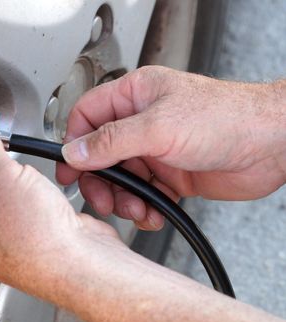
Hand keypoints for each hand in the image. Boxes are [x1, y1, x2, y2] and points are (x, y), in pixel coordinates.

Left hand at [0, 110, 120, 301]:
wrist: (83, 264)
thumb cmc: (39, 241)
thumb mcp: (2, 179)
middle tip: (1, 137)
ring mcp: (4, 237)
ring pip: (2, 191)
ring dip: (13, 174)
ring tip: (26, 171)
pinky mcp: (29, 234)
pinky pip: (23, 202)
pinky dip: (30, 189)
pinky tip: (40, 188)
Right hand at [57, 66, 285, 229]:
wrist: (271, 145)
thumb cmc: (226, 118)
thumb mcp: (158, 127)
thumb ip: (110, 141)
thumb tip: (74, 151)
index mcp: (135, 97)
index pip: (87, 116)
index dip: (74, 143)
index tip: (68, 169)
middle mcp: (142, 123)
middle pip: (101, 154)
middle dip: (100, 180)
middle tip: (104, 198)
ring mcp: (156, 150)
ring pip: (122, 179)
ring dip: (125, 200)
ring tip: (137, 209)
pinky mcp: (171, 175)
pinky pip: (145, 195)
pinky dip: (146, 209)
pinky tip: (154, 213)